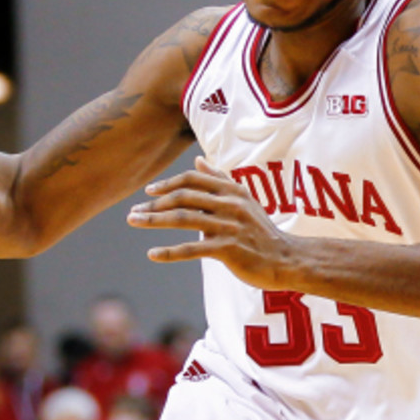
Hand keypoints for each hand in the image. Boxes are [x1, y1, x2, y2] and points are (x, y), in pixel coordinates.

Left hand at [127, 156, 298, 289]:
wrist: (286, 259)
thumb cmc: (261, 231)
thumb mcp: (244, 199)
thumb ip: (219, 179)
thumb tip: (198, 159)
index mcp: (232, 190)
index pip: (192, 179)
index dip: (168, 184)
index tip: (149, 191)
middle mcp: (230, 204)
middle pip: (183, 197)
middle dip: (154, 204)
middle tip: (133, 212)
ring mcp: (229, 227)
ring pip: (183, 219)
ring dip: (154, 221)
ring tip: (134, 222)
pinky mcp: (228, 250)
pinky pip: (193, 248)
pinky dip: (170, 251)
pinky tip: (152, 254)